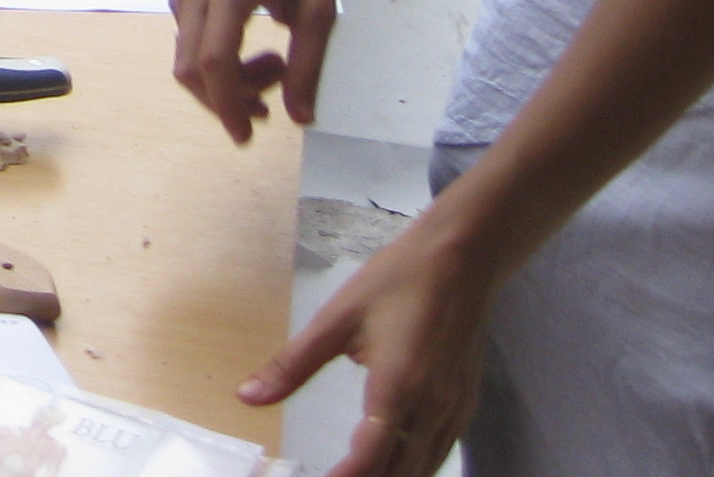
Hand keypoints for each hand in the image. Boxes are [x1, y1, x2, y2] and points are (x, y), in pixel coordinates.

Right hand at [170, 0, 337, 141]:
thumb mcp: (319, 12)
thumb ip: (307, 67)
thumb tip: (300, 118)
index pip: (215, 62)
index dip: (227, 105)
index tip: (245, 136)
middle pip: (192, 68)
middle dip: (226, 101)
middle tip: (269, 107)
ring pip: (188, 60)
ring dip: (226, 83)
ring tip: (274, 69)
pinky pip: (190, 45)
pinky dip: (217, 64)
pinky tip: (252, 53)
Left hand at [238, 212, 493, 476]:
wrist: (462, 259)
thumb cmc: (397, 281)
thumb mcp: (337, 318)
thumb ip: (293, 364)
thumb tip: (249, 395)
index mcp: (397, 386)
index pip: (370, 456)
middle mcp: (432, 407)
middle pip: (400, 471)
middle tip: (331, 475)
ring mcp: (454, 410)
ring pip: (424, 467)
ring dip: (392, 476)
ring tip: (355, 472)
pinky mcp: (465, 405)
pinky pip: (440, 452)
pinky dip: (414, 465)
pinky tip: (394, 463)